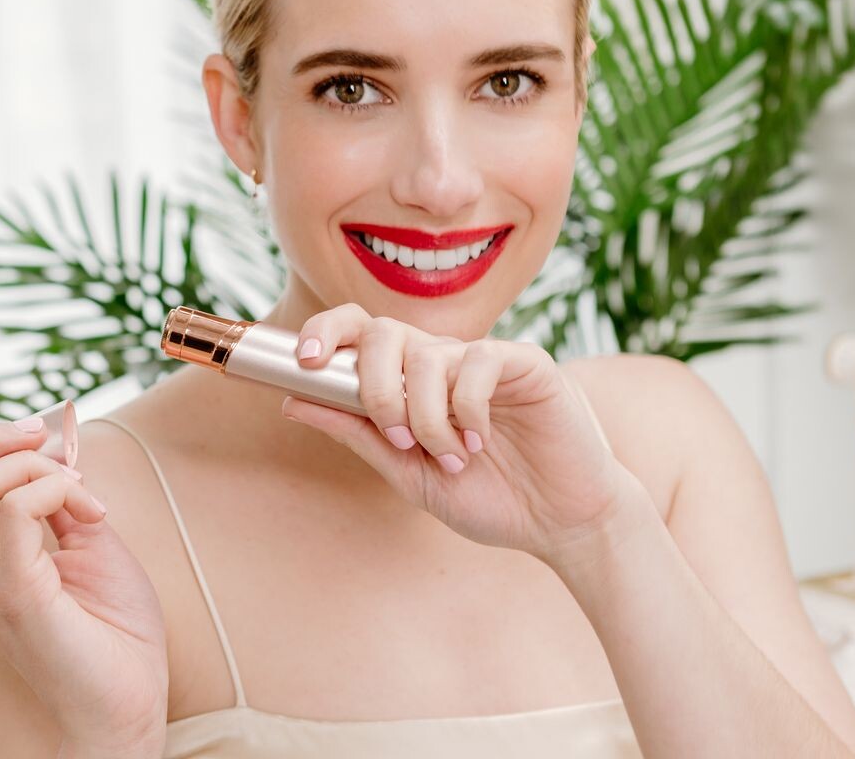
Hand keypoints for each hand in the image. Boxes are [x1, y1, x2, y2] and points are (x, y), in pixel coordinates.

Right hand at [0, 414, 166, 750]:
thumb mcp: (87, 544)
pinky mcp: (15, 599)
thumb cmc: (115, 634)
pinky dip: (54, 488)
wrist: (130, 706)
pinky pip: (13, 512)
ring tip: (78, 485)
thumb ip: (60, 498)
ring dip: (29, 464)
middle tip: (47, 440)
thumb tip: (57, 444)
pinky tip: (91, 509)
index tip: (27, 434)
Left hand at [284, 303, 643, 567]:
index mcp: (411, 381)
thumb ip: (357, 433)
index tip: (304, 363)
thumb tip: (292, 400)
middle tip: (397, 438)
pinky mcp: (526, 362)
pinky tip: (480, 439)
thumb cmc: (490, 497)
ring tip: (452, 456)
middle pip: (383, 332)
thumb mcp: (408, 473)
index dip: (325, 332)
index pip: (360, 331)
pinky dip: (466, 406)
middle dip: (375, 387)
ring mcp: (483, 357)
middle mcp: (443, 360)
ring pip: (426, 356)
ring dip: (426, 416)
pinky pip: (478, 361)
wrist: (562, 524)